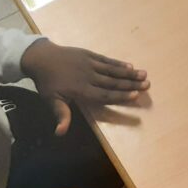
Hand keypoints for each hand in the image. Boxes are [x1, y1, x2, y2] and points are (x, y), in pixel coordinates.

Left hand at [21, 39, 149, 135]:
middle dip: (130, 84)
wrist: (40, 57)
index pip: (104, 95)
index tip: (135, 96)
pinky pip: (106, 60)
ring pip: (112, 70)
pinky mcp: (89, 54)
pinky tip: (129, 66)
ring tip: (144, 74)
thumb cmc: (47, 82)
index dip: (120, 96)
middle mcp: (89, 76)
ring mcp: (90, 64)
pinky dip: (118, 63)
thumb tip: (60, 133)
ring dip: (129, 73)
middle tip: (147, 85)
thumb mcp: (50, 100)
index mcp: (81, 89)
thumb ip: (60, 114)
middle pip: (113, 82)